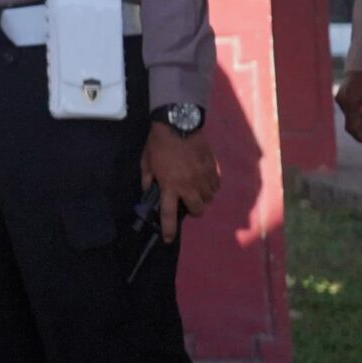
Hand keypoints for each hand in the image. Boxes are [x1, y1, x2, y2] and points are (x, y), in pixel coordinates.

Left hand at [141, 122, 220, 242]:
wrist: (179, 123)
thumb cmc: (159, 143)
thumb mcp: (146, 161)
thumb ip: (147, 179)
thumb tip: (149, 191)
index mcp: (170, 185)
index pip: (168, 214)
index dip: (169, 229)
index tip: (168, 239)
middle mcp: (189, 186)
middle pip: (197, 210)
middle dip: (192, 210)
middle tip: (185, 201)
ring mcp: (203, 178)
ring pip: (208, 199)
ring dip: (201, 197)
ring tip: (194, 187)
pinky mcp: (213, 169)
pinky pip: (215, 186)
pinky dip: (210, 186)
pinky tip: (203, 179)